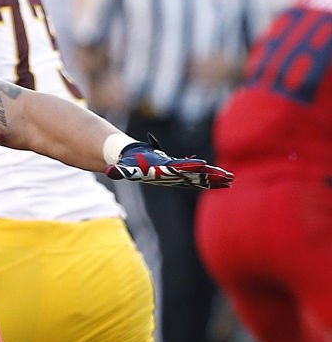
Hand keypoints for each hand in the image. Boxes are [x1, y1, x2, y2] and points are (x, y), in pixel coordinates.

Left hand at [105, 142, 232, 189]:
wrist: (133, 157)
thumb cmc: (129, 164)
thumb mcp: (124, 168)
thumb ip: (118, 170)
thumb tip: (109, 171)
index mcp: (164, 167)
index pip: (180, 168)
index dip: (191, 168)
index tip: (202, 166)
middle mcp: (175, 169)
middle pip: (196, 171)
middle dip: (210, 174)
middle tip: (227, 176)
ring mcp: (180, 172)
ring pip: (200, 175)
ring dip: (214, 178)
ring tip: (231, 180)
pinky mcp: (181, 176)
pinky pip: (198, 180)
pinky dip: (210, 181)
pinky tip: (224, 184)